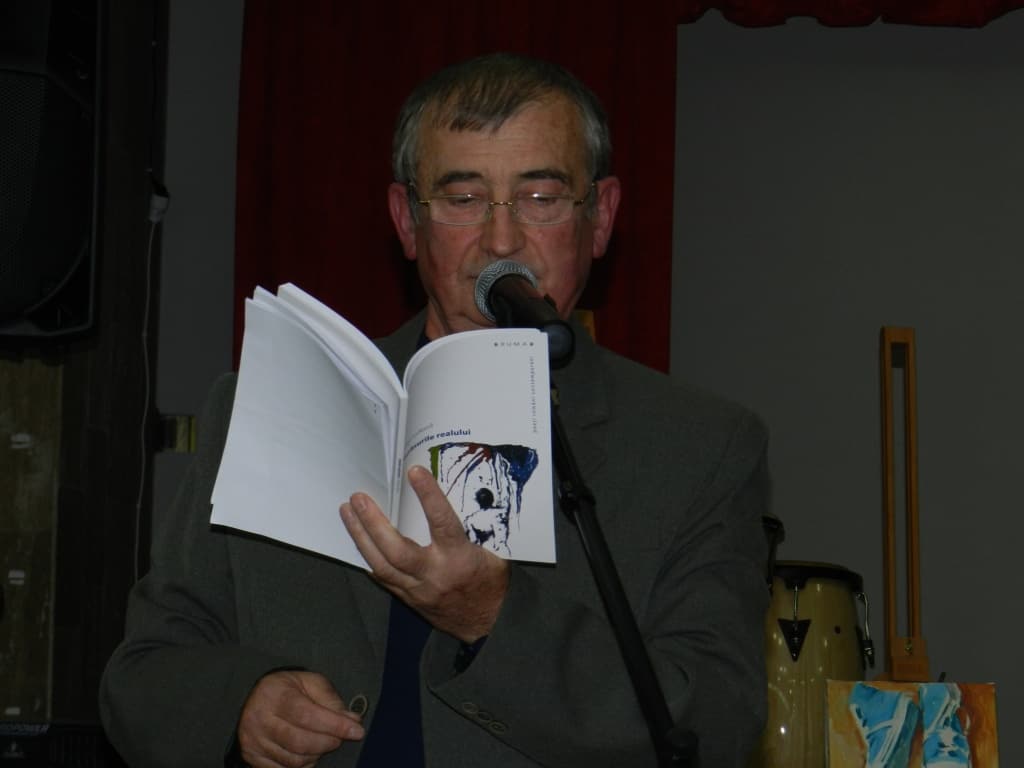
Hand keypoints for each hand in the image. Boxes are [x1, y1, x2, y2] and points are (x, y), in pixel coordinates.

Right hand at [237, 670, 363, 767]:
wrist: (257, 698)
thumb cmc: (289, 689)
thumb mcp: (310, 682)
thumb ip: (331, 700)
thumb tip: (352, 720)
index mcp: (274, 694)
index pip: (307, 715)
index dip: (335, 725)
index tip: (357, 730)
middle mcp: (258, 718)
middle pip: (300, 741)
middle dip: (328, 742)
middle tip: (340, 737)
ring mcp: (253, 741)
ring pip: (294, 760)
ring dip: (317, 754)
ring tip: (324, 742)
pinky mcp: (253, 757)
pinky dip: (303, 765)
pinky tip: (309, 752)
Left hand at [340, 465, 508, 642]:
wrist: (489, 625)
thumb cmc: (492, 583)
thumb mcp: (492, 550)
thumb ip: (472, 528)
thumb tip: (460, 495)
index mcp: (460, 558)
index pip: (442, 523)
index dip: (429, 496)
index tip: (414, 472)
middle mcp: (435, 575)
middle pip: (397, 551)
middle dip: (373, 523)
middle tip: (358, 498)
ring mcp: (419, 590)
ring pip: (382, 566)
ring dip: (361, 537)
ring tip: (347, 513)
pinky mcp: (410, 600)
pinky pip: (383, 579)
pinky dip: (368, 558)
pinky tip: (357, 541)